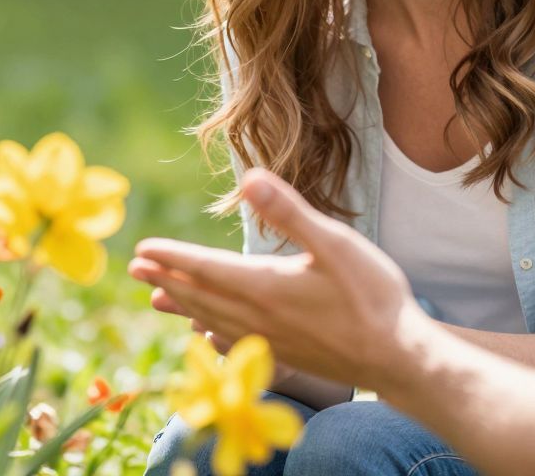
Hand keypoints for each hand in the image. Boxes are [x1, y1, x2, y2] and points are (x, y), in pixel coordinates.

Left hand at [129, 168, 435, 391]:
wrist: (399, 358)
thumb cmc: (373, 296)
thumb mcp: (334, 242)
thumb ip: (289, 211)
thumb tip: (248, 176)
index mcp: (264, 286)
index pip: (204, 269)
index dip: (171, 258)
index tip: (142, 249)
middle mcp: (258, 316)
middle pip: (200, 295)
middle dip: (166, 279)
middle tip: (135, 269)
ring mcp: (270, 340)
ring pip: (213, 320)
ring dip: (182, 305)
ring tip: (156, 298)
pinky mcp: (285, 354)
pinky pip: (234, 341)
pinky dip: (212, 332)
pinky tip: (208, 333)